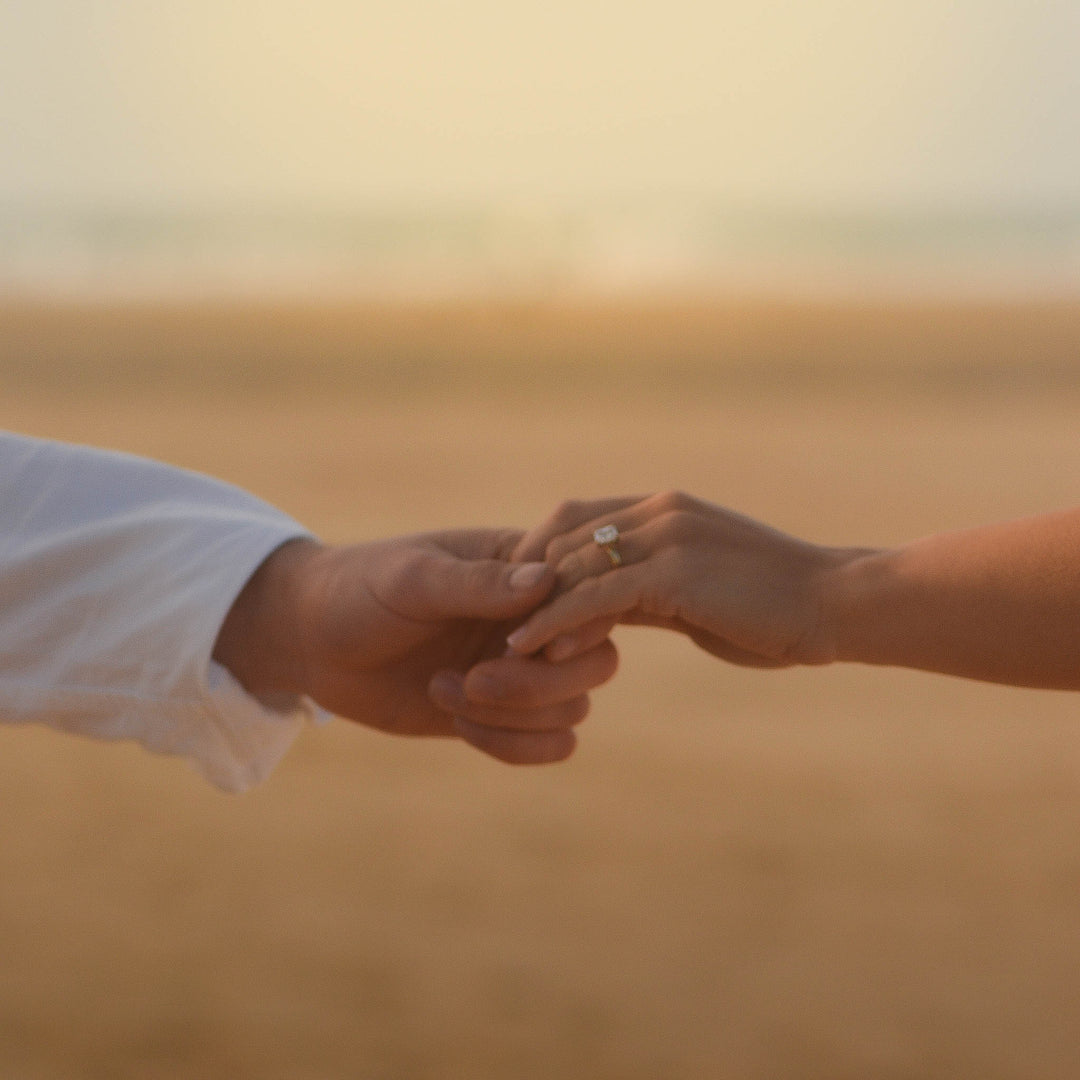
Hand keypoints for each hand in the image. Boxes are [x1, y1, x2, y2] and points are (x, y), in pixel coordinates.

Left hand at [214, 530, 617, 763]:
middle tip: (475, 680)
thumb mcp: (413, 580)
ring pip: (573, 710)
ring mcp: (521, 669)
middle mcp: (534, 621)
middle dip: (539, 685)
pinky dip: (511, 746)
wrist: (315, 641)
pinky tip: (457, 722)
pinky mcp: (501, 714)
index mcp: (523, 569)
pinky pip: (549, 744)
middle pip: (596, 663)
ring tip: (444, 692)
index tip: (517, 642)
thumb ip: (477, 584)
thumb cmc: (361, 591)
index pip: (588, 598)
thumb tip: (545, 581)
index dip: (573, 629)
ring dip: (513, 716)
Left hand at [507, 492, 863, 668]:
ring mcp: (666, 535)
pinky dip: (555, 621)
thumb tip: (606, 609)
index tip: (512, 595)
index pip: (575, 516)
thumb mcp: (699, 590)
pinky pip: (594, 596)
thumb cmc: (772, 606)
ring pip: (572, 564)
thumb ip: (649, 590)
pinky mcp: (674, 572)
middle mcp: (658, 510)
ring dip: (530, 604)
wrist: (836, 604)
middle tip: (490, 619)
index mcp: (664, 507)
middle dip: (522, 578)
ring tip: (500, 642)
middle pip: (562, 534)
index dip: (536, 551)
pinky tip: (528, 648)